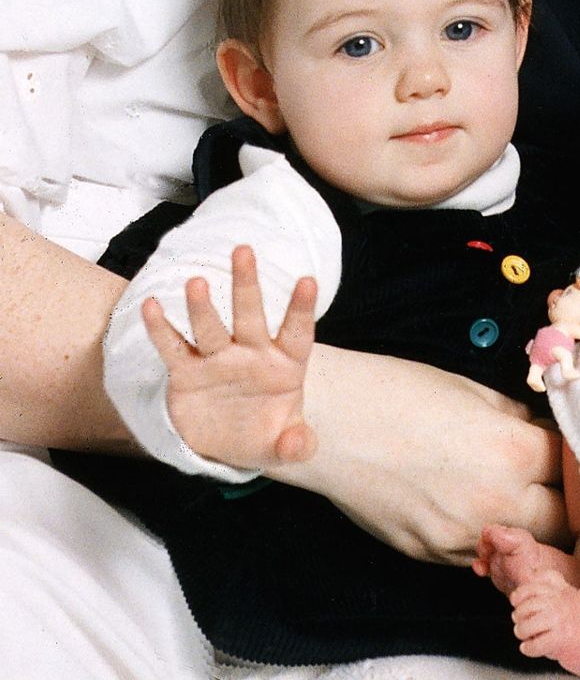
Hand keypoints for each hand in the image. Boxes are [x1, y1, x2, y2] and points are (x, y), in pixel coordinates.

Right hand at [142, 244, 316, 468]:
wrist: (227, 445)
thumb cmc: (265, 434)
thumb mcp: (283, 445)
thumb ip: (296, 446)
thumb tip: (299, 445)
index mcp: (284, 364)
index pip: (297, 332)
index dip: (301, 308)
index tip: (308, 280)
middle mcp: (250, 353)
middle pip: (250, 314)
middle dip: (247, 284)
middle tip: (243, 251)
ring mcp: (218, 360)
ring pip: (210, 327)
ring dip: (203, 306)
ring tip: (198, 282)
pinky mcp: (187, 373)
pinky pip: (174, 348)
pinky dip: (161, 329)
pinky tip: (152, 306)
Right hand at [280, 347, 565, 564]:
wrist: (328, 421)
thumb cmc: (396, 391)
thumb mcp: (472, 390)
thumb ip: (516, 418)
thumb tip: (541, 430)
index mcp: (509, 451)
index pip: (571, 466)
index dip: (570, 451)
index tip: (564, 443)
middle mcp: (493, 502)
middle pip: (560, 520)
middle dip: (561, 497)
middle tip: (550, 475)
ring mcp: (461, 536)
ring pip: (521, 545)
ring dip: (526, 521)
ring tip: (509, 489)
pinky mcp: (431, 553)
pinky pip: (478, 553)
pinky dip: (485, 533)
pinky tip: (469, 502)